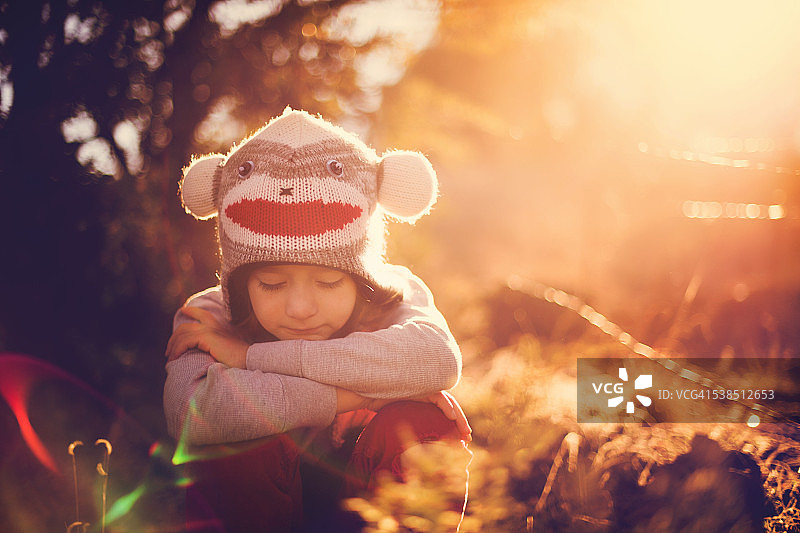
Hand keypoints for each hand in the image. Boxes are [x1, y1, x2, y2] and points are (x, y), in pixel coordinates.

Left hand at [165, 306, 248, 367]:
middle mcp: (214, 326)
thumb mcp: (226, 351)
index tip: (183, 310)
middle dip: (174, 337)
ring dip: (173, 346)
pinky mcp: (207, 337)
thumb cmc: (240, 361)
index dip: (192, 311)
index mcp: (219, 328)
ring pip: (183, 334)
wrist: (249, 361)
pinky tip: (175, 358)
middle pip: (186, 326)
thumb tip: (206, 354)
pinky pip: (185, 341)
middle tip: (169, 351)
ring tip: (170, 357)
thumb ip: (216, 348)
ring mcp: (210, 330)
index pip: (203, 315)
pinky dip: (177, 349)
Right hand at [335, 389, 471, 441]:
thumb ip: (401, 419)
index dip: (450, 421)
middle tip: (467, 437)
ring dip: (457, 416)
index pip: (439, 408)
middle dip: (458, 420)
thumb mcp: (391, 414)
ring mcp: (420, 386)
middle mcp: (422, 390)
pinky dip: (446, 406)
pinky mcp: (417, 385)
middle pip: (446, 404)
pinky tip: (450, 417)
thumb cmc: (370, 402)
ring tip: (464, 432)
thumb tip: (404, 445)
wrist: (360, 391)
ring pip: (446, 400)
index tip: (459, 438)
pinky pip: (437, 395)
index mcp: (418, 397)